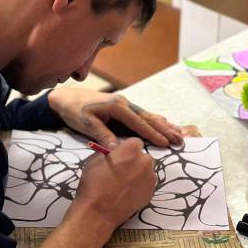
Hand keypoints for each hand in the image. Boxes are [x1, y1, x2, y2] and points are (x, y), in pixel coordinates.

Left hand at [48, 87, 182, 147]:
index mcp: (117, 107)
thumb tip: (115, 148)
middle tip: (180, 140)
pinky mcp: (124, 109)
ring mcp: (126, 105)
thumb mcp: (86, 123)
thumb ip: (102, 134)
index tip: (165, 144)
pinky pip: (143, 116)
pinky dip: (156, 122)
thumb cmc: (75, 111)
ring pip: (149, 117)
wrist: (67, 99)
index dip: (152, 134)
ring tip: (179, 134)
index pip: (138, 123)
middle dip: (165, 130)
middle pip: (149, 118)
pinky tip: (165, 125)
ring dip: (164, 126)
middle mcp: (125, 104)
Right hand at [65, 137, 156, 228]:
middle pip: (142, 157)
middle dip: (133, 161)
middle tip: (120, 171)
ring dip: (137, 174)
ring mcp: (150, 179)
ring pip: (145, 172)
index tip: (119, 155)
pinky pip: (145, 185)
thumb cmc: (94, 183)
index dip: (126, 149)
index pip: (134, 142)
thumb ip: (110, 151)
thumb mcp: (95, 159)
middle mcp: (145, 161)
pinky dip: (138, 187)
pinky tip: (125, 193)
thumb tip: (115, 151)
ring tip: (121, 184)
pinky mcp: (150, 194)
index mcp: (132, 149)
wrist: (98, 211)